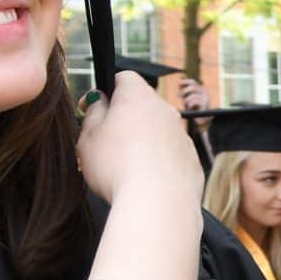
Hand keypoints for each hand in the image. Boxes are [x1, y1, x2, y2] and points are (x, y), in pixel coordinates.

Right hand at [78, 72, 203, 205]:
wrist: (158, 202)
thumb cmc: (117, 166)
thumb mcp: (88, 136)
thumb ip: (93, 113)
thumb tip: (100, 102)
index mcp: (139, 97)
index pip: (124, 77)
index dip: (107, 89)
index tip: (94, 107)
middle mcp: (166, 111)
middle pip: (142, 105)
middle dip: (124, 118)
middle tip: (105, 141)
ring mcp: (182, 135)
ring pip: (157, 130)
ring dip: (141, 140)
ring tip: (123, 166)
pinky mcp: (192, 159)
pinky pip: (169, 153)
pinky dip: (157, 161)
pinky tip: (144, 179)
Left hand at [177, 76, 210, 111]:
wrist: (203, 119)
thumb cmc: (194, 108)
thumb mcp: (188, 98)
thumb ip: (185, 92)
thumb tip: (178, 83)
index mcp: (201, 89)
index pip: (192, 82)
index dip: (184, 82)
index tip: (178, 84)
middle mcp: (204, 92)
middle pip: (192, 87)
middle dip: (184, 92)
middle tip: (179, 96)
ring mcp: (206, 98)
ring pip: (193, 95)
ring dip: (187, 100)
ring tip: (186, 105)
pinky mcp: (205, 104)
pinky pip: (195, 101)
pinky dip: (190, 104)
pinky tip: (190, 107)